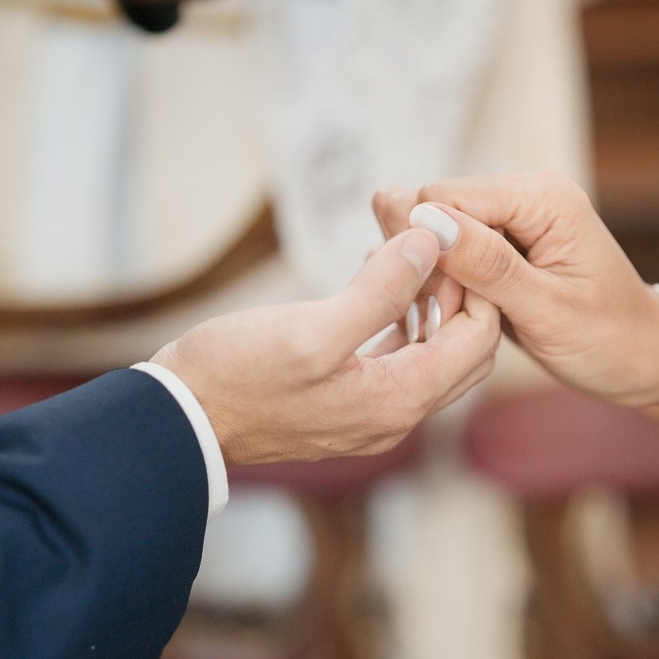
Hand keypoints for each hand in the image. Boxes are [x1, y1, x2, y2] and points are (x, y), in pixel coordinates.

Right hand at [151, 229, 499, 465]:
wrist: (179, 421)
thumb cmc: (236, 377)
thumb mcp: (310, 328)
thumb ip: (379, 290)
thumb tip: (429, 244)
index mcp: (399, 401)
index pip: (479, 340)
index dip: (476, 284)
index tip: (450, 236)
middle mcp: (396, 416)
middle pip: (466, 351)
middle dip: (458, 292)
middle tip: (430, 242)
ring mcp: (372, 413)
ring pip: (431, 352)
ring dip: (427, 302)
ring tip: (401, 250)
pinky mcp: (347, 403)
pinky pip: (396, 358)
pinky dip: (397, 319)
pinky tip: (372, 280)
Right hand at [375, 173, 658, 407]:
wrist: (643, 357)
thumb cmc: (609, 339)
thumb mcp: (546, 310)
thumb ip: (486, 264)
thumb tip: (424, 221)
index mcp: (542, 197)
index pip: (442, 196)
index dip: (430, 249)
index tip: (449, 306)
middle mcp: (526, 194)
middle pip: (435, 211)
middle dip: (434, 266)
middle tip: (457, 319)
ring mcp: (514, 218)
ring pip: (436, 235)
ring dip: (440, 280)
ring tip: (468, 320)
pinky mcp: (504, 244)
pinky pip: (452, 253)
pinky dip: (450, 287)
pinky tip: (469, 315)